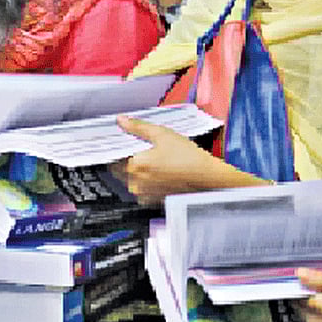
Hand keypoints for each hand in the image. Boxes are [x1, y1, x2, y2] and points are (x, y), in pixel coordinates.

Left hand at [110, 115, 234, 204]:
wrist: (206, 179)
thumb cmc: (188, 158)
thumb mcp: (163, 134)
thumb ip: (139, 127)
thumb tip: (122, 120)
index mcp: (135, 165)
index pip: (115, 155)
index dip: (122, 147)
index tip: (129, 141)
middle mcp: (136, 182)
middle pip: (120, 168)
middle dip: (128, 159)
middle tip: (145, 150)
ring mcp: (144, 193)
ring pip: (130, 179)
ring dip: (137, 171)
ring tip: (156, 160)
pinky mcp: (151, 201)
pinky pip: (141, 189)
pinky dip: (146, 181)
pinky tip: (160, 172)